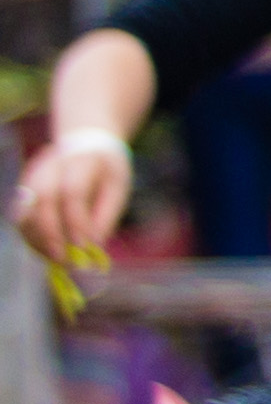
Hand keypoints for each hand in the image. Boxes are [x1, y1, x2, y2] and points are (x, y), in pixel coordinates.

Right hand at [15, 130, 128, 266]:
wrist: (86, 143)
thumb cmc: (106, 171)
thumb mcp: (117, 189)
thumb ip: (105, 216)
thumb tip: (92, 248)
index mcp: (83, 161)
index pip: (73, 192)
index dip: (76, 222)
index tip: (84, 247)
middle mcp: (52, 165)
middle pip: (43, 199)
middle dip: (51, 233)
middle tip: (63, 260)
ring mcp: (33, 175)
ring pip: (25, 209)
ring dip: (37, 239)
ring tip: (54, 260)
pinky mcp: (24, 187)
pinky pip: (20, 215)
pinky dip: (31, 236)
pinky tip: (45, 251)